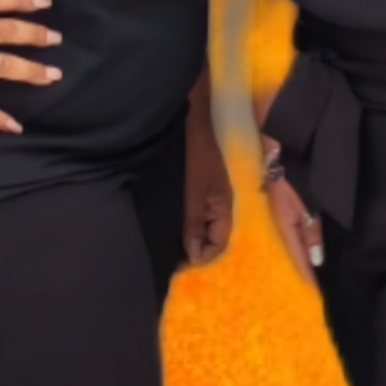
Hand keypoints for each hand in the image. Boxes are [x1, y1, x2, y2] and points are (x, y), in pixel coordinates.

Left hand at [181, 100, 234, 267]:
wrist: (190, 121)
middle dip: (192, 249)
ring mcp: (205, 196)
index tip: (177, 264)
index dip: (201, 256)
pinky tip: (165, 226)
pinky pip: (190, 214)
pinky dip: (180, 224)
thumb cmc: (195, 156)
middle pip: (208, 237)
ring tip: (163, 245)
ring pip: (198, 227)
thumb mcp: (194, 193)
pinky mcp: (193, 188)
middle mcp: (216, 205)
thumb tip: (195, 257)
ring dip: (184, 237)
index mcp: (222, 207)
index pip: (218, 243)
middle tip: (167, 258)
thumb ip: (194, 224)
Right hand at [258, 134, 323, 278]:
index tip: (316, 292)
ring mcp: (286, 205)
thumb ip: (312, 227)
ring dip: (309, 248)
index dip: (306, 272)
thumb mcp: (306, 199)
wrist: (285, 136)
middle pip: (297, 246)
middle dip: (307, 263)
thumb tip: (317, 259)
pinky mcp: (292, 196)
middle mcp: (284, 216)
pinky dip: (309, 233)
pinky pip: (301, 222)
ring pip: (299, 233)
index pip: (297, 254)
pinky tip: (318, 237)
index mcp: (284, 220)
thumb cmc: (296, 167)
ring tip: (321, 265)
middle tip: (320, 283)